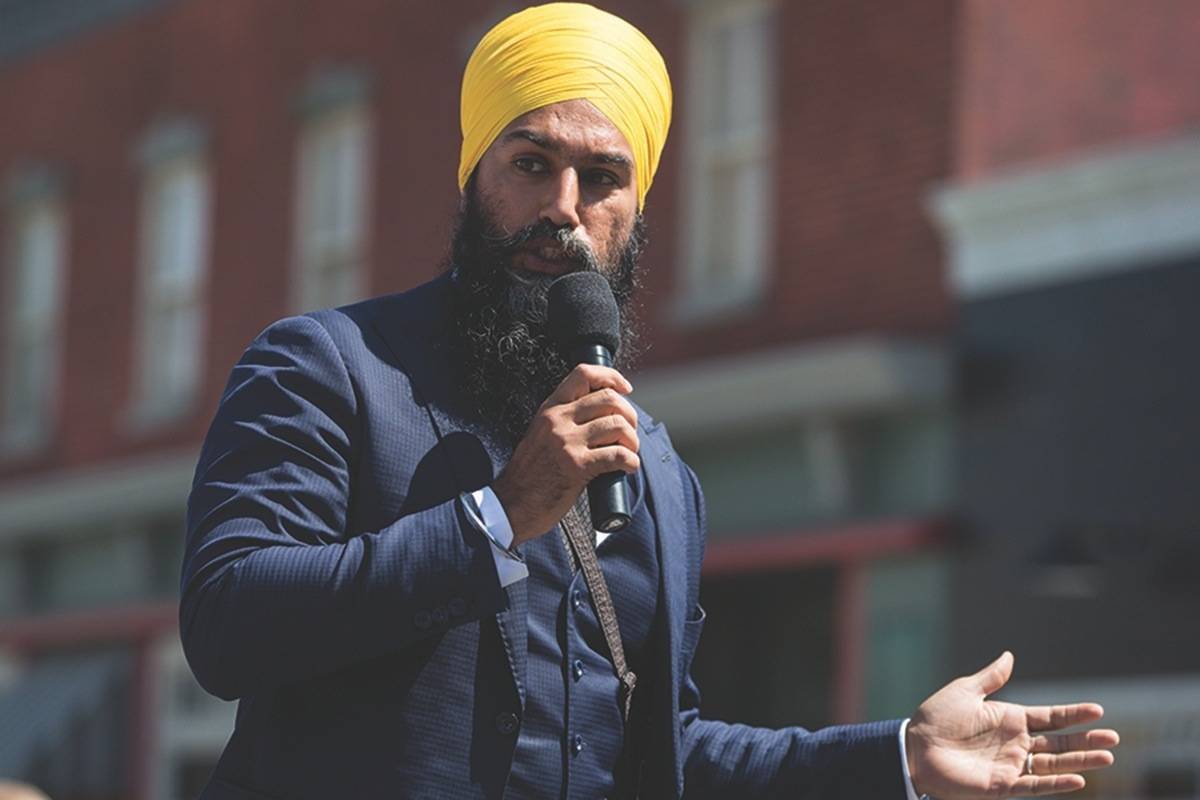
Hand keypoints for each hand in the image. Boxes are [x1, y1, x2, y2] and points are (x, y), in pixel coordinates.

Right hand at [492, 364, 639, 544]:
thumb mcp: (541, 434)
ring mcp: (567, 442)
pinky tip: (628, 467)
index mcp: (550, 409)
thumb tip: (604, 415)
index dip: (611, 377)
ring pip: (617, 425)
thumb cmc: (530, 475)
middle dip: (630, 415)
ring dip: (632, 440)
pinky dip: (631, 461)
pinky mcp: (577, 466)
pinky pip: (618, 455)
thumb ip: (566, 421)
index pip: (583, 374)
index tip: (625, 388)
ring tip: (629, 451)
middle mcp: (558, 420)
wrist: (511, 505)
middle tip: (629, 432)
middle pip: (609, 399)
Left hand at [906, 652, 1118, 797]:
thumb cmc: (935, 718)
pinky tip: (1078, 779)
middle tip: (1113, 738)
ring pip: (1053, 765)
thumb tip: (1009, 655)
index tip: (1098, 710)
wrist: (913, 747)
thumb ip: (991, 678)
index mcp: (1010, 719)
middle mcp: (1015, 744)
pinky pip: (1034, 786)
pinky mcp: (1001, 786)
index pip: (1050, 718)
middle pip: (1059, 742)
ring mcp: (1011, 765)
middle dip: (1085, 740)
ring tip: (1106, 757)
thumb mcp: (965, 692)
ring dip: (1079, 761)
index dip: (1073, 715)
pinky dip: (1056, 784)